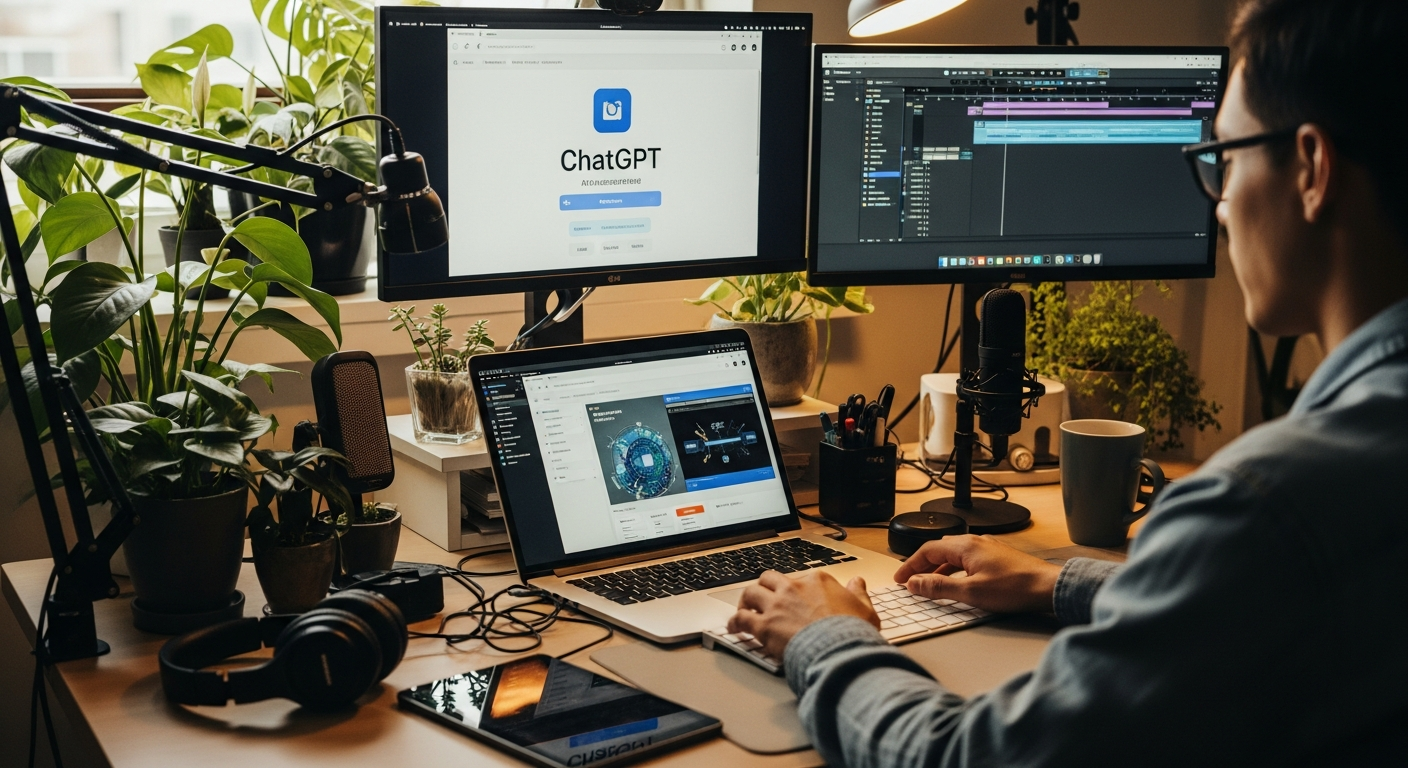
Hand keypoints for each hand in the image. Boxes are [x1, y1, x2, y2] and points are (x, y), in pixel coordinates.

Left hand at [728, 571, 879, 660]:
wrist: (839, 651)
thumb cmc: (852, 633)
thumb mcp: (865, 609)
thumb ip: (858, 593)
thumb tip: (857, 582)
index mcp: (818, 581)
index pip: (801, 578)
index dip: (795, 589)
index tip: (794, 598)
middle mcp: (794, 588)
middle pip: (770, 579)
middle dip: (765, 587)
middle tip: (763, 597)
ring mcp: (777, 605)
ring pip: (751, 593)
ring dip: (746, 600)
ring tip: (745, 608)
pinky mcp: (764, 625)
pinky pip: (741, 618)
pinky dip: (735, 622)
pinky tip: (734, 627)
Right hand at [893, 535, 1060, 613]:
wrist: (1048, 587)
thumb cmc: (1016, 587)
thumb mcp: (971, 592)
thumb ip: (939, 588)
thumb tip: (916, 584)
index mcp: (965, 546)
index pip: (927, 550)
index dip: (910, 565)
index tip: (901, 578)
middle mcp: (975, 542)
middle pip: (939, 549)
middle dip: (921, 565)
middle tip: (910, 581)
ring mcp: (987, 548)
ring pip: (953, 554)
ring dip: (937, 568)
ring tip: (929, 584)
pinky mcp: (997, 557)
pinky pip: (966, 559)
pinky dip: (953, 569)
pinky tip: (956, 582)